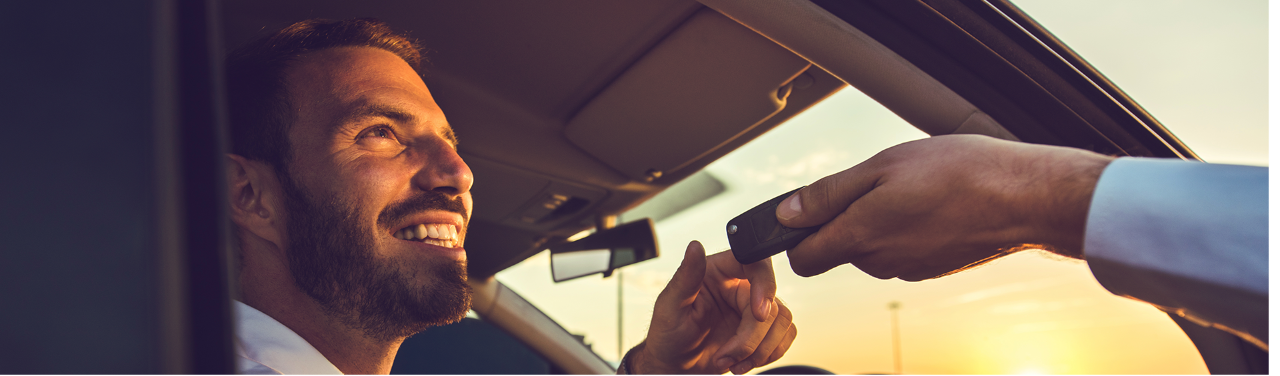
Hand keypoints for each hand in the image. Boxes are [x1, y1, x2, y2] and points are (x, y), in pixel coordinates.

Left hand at [630, 241, 795, 373]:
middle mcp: (739, 285)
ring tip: (733, 361)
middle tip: (729, 354)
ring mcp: (752, 308)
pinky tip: (744, 362)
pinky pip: (785, 335)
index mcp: (719, 271)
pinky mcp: (762, 330)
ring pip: (782, 320)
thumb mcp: (670, 306)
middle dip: (752, 337)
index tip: (757, 313)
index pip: (755, 263)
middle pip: (771, 302)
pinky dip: (769, 354)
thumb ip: (686, 276)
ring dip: (761, 349)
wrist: (675, 366)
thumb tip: (694, 247)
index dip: (764, 286)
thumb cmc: (668, 334)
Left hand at [776, 134, 1114, 280]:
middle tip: (874, 181)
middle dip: (842, 219)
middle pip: (837, 249)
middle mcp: (880, 262)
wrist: (1022, 197)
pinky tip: (931, 202)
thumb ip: (828, 194)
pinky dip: (906, 227)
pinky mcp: (932, 268)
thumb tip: (786, 213)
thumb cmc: (956, 173)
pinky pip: (901, 249)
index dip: (795, 235)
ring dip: (877, 220)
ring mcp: (908, 268)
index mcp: (860, 237)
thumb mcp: (881, 167)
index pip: (802, 259)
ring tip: (911, 186)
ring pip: (871, 248)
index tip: (807, 210)